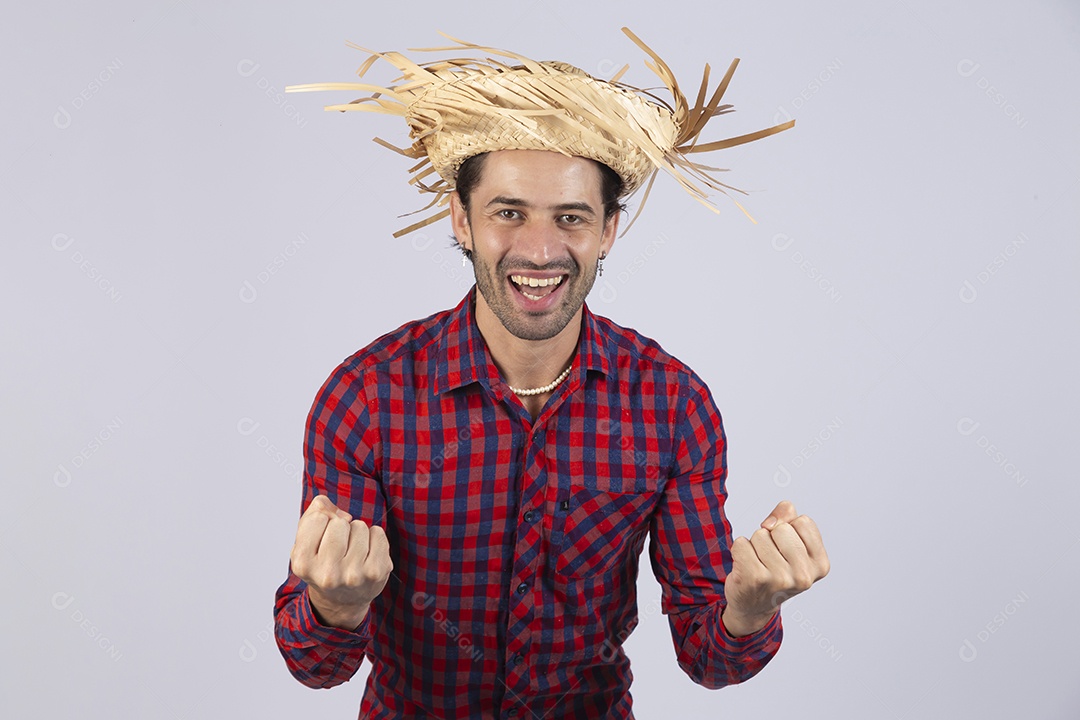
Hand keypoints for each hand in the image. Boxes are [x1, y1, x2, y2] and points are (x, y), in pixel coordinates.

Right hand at [289, 494, 393, 629]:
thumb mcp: (305, 543)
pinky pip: (377, 532)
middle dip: (340, 527)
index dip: (323, 521)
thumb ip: (311, 515)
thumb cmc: (323, 564)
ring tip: (352, 552)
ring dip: (357, 533)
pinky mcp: (376, 572)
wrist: (342, 601)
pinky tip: (366, 553)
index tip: (322, 537)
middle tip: (339, 546)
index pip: (318, 518)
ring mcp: (354, 575)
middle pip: (339, 522)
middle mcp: (328, 574)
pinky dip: (373, 537)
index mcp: (303, 565)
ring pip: (359, 526)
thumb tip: (326, 504)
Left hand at [722, 500, 828, 636]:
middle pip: (781, 528)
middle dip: (770, 536)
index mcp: (820, 564)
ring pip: (760, 534)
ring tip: (759, 564)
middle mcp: (803, 575)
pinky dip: (739, 550)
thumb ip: (789, 518)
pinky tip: (745, 567)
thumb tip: (781, 512)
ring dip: (754, 545)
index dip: (789, 528)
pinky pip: (741, 543)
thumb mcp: (791, 543)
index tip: (786, 548)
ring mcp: (780, 579)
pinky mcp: (755, 578)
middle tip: (769, 558)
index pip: (803, 521)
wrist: (754, 605)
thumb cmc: (774, 569)